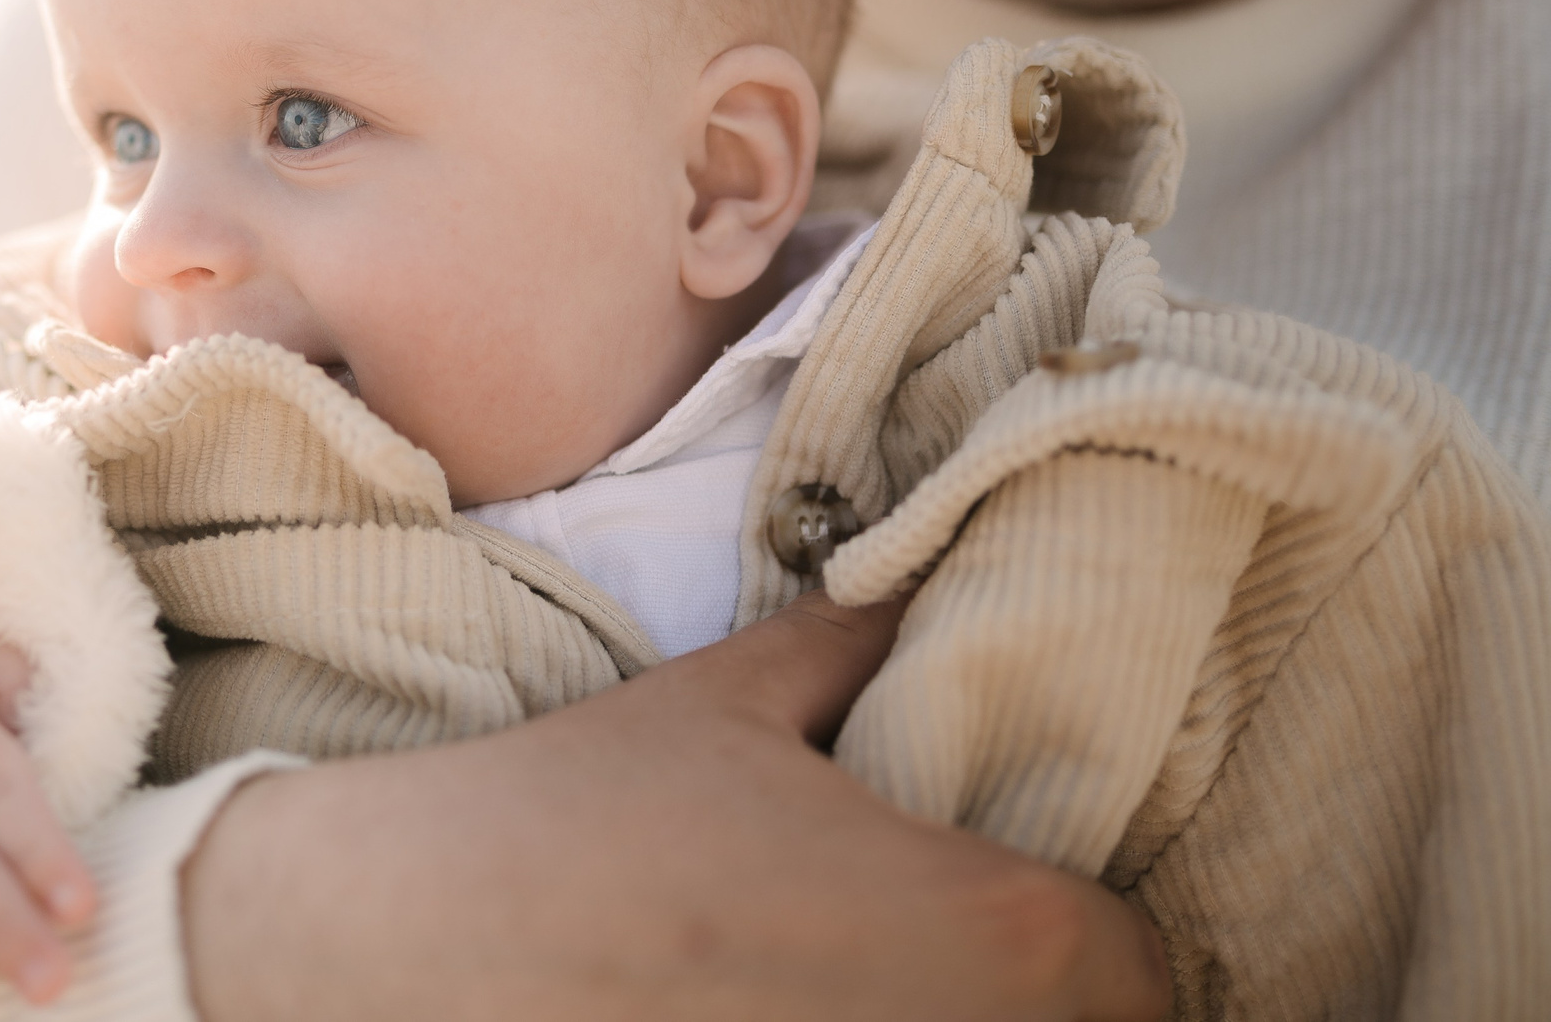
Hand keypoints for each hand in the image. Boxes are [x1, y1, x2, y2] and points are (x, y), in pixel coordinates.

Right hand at [183, 593, 1169, 1021]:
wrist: (417, 940)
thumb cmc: (577, 815)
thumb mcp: (727, 700)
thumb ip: (852, 640)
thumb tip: (922, 583)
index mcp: (982, 923)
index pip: (1144, 967)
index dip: (1111, 934)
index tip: (1053, 904)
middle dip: (1058, 991)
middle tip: (963, 941)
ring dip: (976, 1014)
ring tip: (885, 975)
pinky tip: (798, 1002)